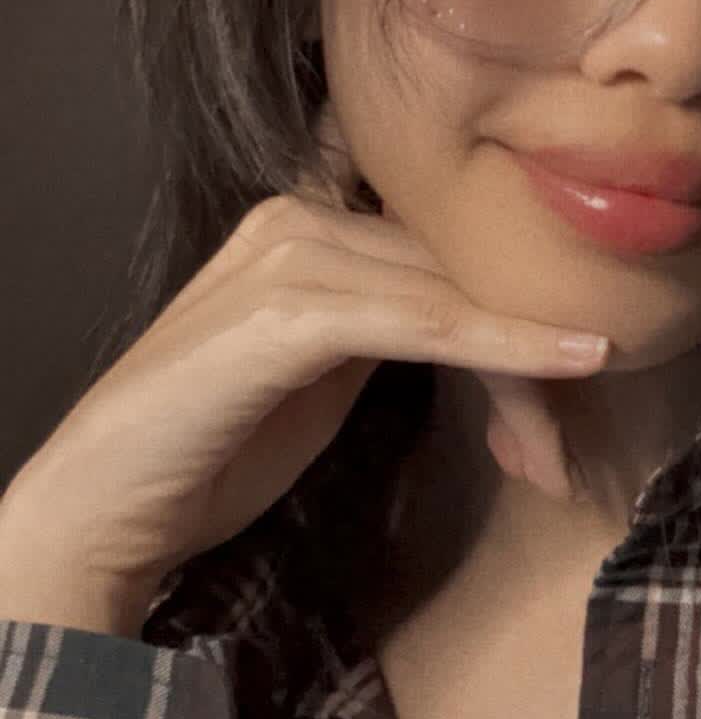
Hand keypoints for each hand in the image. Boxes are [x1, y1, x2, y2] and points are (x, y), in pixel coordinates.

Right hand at [0, 103, 609, 634]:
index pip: (450, 243)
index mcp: (313, 213)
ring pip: (456, 292)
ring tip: (553, 453)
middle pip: (463, 264)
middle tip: (561, 451)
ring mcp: (291, 253)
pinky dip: (502, 345)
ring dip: (523, 370)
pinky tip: (566, 362)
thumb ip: (401, 324)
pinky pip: (427, 320)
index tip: (577, 379)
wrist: (105, 506)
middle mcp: (304, 213)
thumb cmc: (218, 443)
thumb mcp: (332, 371)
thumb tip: (508, 328)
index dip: (519, 308)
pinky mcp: (288, 310)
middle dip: (530, 352)